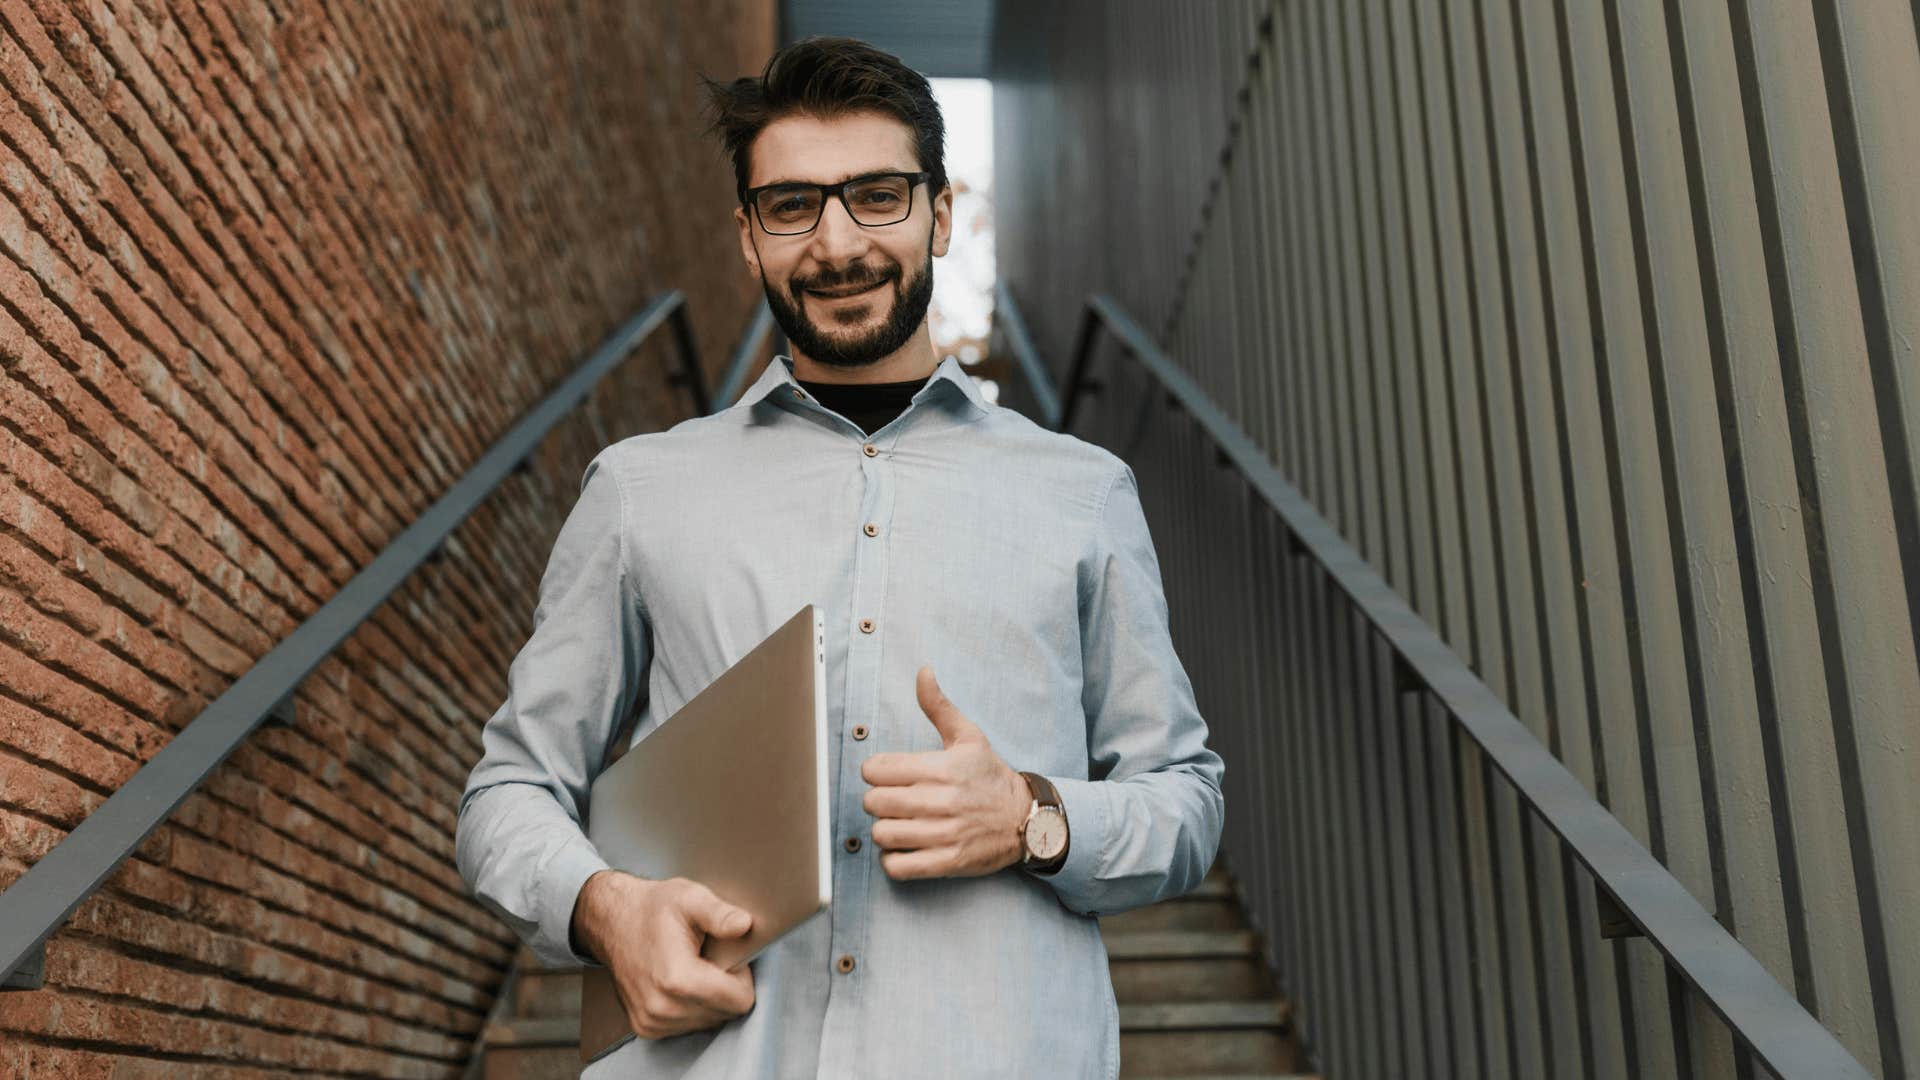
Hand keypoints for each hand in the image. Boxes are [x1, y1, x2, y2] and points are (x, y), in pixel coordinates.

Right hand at [571, 871, 756, 1038]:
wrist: (612, 921)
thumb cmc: (651, 909)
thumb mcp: (690, 898)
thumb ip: (720, 914)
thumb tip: (744, 925)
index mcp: (677, 978)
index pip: (740, 1001)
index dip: (742, 976)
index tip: (727, 957)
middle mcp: (662, 1008)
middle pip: (726, 1013)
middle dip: (726, 987)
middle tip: (708, 959)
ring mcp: (652, 1022)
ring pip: (709, 1022)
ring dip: (709, 998)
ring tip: (693, 968)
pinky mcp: (647, 1028)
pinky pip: (689, 1026)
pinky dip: (692, 1006)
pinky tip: (680, 983)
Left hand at [859, 665, 1033, 879]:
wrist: (1027, 819)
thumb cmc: (991, 777)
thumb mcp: (969, 737)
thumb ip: (939, 707)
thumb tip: (923, 672)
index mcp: (941, 768)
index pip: (876, 769)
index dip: (874, 772)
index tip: (885, 775)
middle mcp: (941, 801)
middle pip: (874, 802)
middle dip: (877, 800)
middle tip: (891, 800)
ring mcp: (945, 833)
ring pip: (883, 834)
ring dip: (884, 829)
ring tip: (898, 823)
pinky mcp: (948, 861)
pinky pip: (899, 866)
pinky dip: (893, 860)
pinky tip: (904, 848)